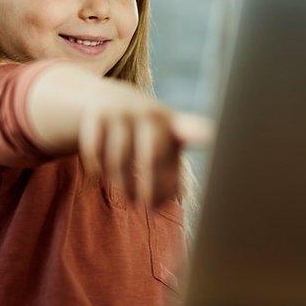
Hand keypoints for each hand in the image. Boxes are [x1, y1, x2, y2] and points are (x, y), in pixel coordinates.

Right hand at [78, 97, 200, 207]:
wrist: (108, 99)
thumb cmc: (143, 137)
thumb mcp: (164, 147)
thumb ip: (170, 180)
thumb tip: (155, 204)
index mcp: (175, 125)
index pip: (192, 128)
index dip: (199, 134)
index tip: (210, 139)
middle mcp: (151, 113)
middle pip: (150, 158)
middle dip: (146, 187)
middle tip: (143, 206)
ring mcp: (124, 111)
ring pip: (119, 159)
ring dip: (122, 184)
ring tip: (127, 196)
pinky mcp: (98, 114)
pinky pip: (95, 152)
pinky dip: (97, 169)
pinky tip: (100, 174)